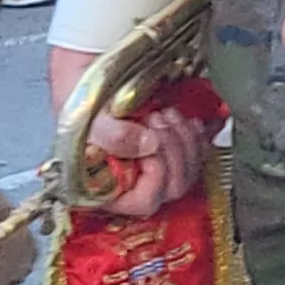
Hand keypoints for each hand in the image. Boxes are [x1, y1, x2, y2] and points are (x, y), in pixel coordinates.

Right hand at [50, 46, 212, 217]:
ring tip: (167, 113)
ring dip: (187, 139)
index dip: (156, 172)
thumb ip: (112, 136)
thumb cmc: (83, 108)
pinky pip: (199, 155)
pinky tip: (191, 119)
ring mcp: (159, 172)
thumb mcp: (90, 121)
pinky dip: (200, 136)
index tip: (148, 140)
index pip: (146, 201)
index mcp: (112, 191)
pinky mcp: (173, 154)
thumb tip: (149, 144)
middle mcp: (138, 187)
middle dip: (174, 149)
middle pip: (175, 186)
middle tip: (158, 117)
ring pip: (191, 171)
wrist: (91, 83)